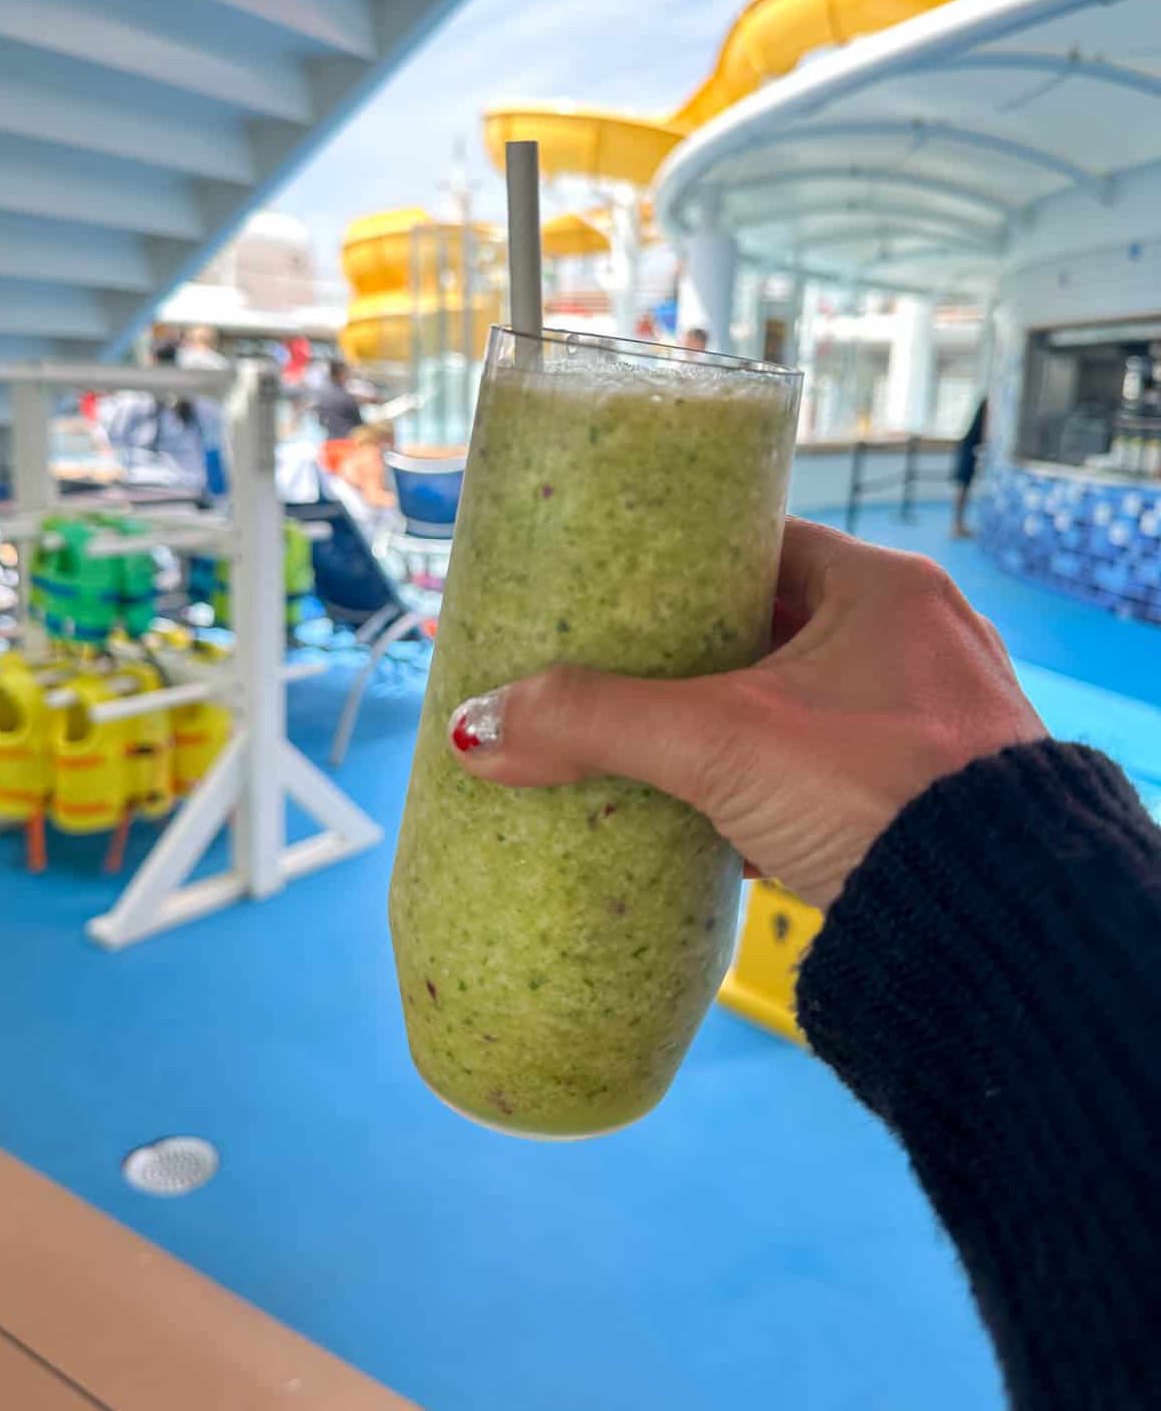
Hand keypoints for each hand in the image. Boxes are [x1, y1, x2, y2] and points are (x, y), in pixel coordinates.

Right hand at [448, 518, 1044, 912]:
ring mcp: (925, 720)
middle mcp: (914, 640)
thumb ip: (598, 723)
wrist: (997, 931)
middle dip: (692, 654)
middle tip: (613, 667)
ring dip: (728, 723)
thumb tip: (476, 729)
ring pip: (795, 704)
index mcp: (882, 588)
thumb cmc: (884, 796)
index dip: (679, 559)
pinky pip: (822, 768)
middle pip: (770, 626)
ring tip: (647, 740)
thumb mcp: (722, 743)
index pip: (758, 542)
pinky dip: (765, 781)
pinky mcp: (922, 796)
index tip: (613, 582)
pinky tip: (708, 812)